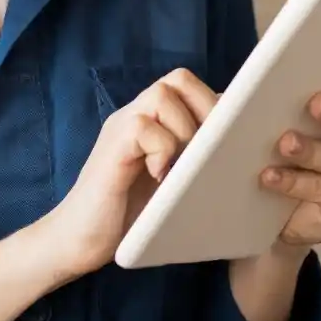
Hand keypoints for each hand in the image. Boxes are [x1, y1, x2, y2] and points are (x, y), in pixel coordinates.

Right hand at [36, 69, 216, 279]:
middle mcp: (137, 115)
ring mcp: (121, 127)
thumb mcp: (173, 182)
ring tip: (182, 167)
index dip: (217, 103)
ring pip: (163, 95)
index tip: (235, 135)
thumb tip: (242, 145)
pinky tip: (160, 176)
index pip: (191, 86)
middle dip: (205, 111)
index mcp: (155, 120)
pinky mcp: (112, 148)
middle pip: (180, 79)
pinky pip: (143, 126)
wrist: (78, 241)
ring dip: (184, 130)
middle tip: (208, 151)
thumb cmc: (130, 216)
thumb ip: (195, 158)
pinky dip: (161, 150)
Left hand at [262, 59, 320, 248]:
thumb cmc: (296, 145)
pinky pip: (319, 192)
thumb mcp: (300, 115)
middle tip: (316, 103)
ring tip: (284, 142)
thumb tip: (275, 65)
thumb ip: (300, 93)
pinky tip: (268, 175)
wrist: (282, 213)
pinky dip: (292, 182)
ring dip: (311, 151)